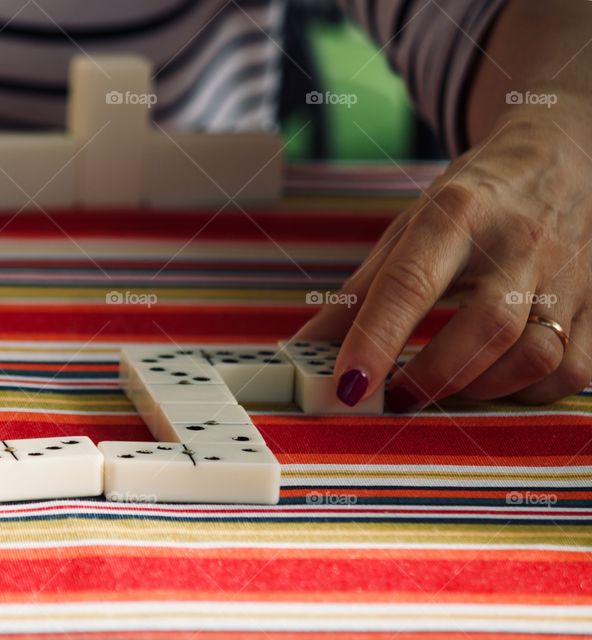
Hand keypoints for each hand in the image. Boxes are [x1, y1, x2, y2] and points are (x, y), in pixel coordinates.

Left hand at [296, 94, 591, 409]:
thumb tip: (306, 348)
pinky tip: (497, 381)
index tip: (348, 385)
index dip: (376, 339)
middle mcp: (520, 241)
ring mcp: (569, 273)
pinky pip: (575, 370)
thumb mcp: (410, 227)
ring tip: (444, 386)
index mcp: (458, 213)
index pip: (411, 282)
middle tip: (394, 396)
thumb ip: (360, 292)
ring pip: (536, 356)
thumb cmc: (474, 198)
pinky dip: (531, 392)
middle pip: (485, 328)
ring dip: (481, 388)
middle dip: (432, 376)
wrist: (568, 152)